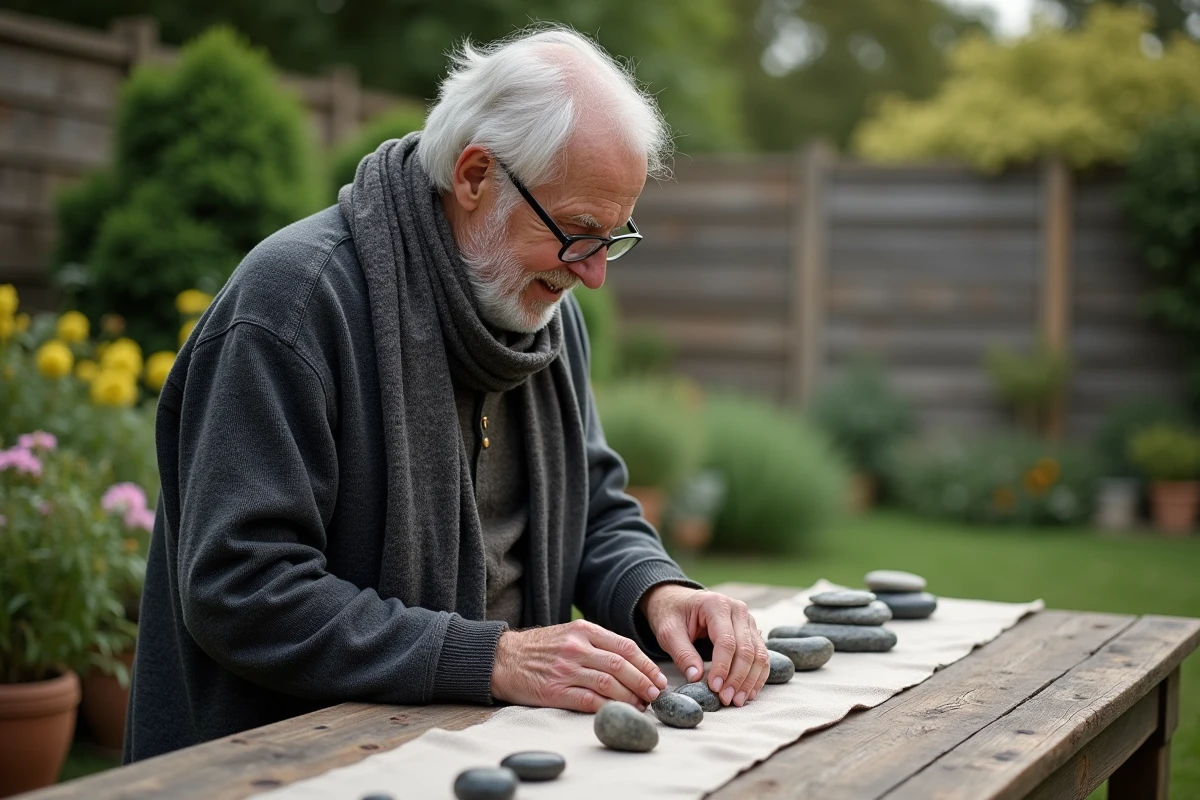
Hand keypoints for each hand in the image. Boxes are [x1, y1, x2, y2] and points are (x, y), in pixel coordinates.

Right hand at [489, 620, 668, 712]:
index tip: (658, 679)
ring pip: (609, 684)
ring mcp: (565, 669)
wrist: (502, 658)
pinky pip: (589, 701)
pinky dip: (607, 708)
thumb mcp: (569, 634)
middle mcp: (577, 647)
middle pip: (621, 666)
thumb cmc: (540, 648)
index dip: (646, 665)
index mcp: (584, 630)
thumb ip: (597, 644)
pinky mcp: (554, 690)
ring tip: (640, 707)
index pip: (625, 647)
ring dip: (630, 698)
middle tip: (655, 696)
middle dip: (644, 683)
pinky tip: (617, 713)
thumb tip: (632, 663)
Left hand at [640, 585, 769, 707]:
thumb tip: (696, 678)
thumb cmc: (671, 614)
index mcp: (716, 605)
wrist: (677, 601)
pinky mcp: (751, 631)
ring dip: (750, 680)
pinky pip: (760, 655)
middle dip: (738, 678)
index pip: (726, 641)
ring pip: (758, 654)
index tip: (715, 688)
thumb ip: (682, 654)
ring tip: (737, 700)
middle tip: (727, 700)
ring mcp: (747, 619)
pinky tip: (748, 692)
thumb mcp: (668, 632)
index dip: (722, 667)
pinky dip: (757, 675)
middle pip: (746, 649)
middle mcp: (737, 609)